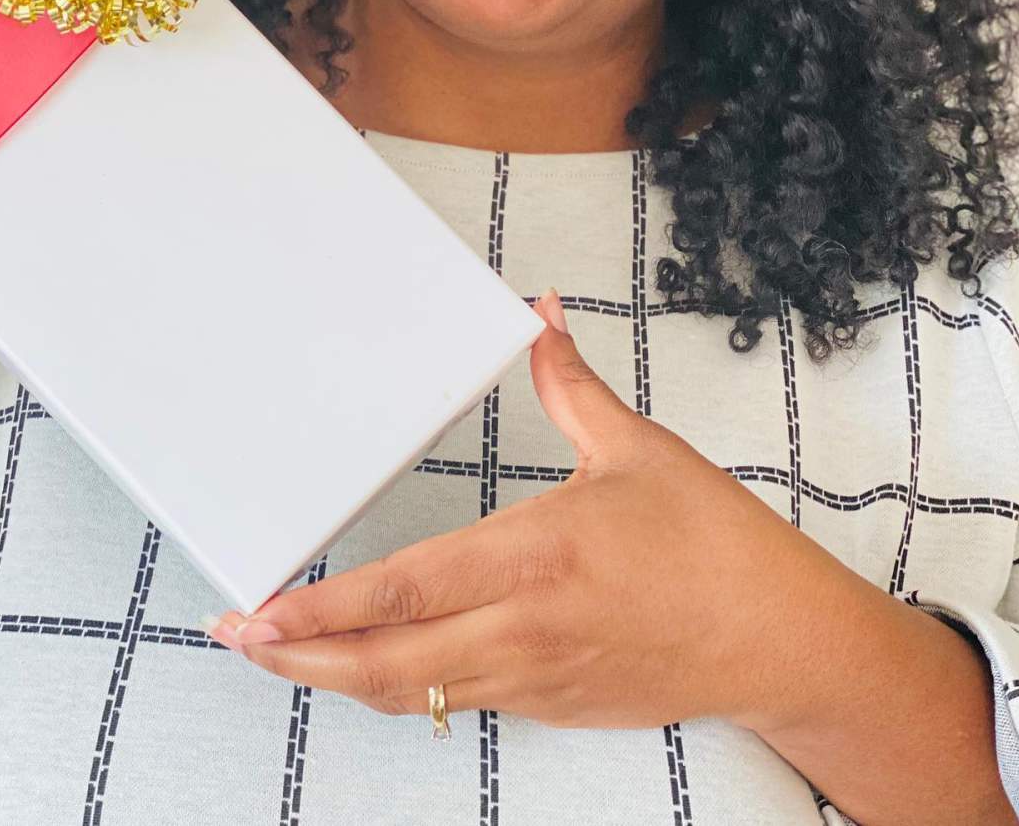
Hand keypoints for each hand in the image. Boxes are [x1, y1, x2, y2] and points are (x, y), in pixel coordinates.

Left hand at [201, 289, 844, 729]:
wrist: (778, 640)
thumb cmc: (713, 546)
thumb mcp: (636, 448)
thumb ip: (569, 381)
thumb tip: (540, 314)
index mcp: (536, 557)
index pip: (403, 591)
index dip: (321, 609)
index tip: (261, 609)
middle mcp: (521, 630)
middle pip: (383, 663)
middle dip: (298, 657)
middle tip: (240, 637)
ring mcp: (532, 677)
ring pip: (410, 691)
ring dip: (338, 675)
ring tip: (285, 653)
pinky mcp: (549, 704)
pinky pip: (453, 699)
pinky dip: (400, 684)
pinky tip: (375, 662)